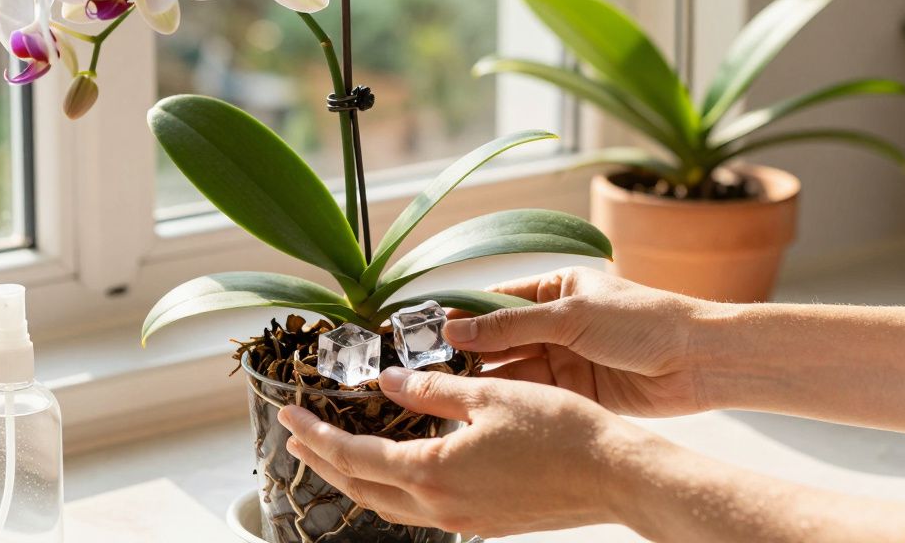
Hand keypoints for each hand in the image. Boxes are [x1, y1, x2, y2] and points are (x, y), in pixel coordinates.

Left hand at [277, 367, 652, 537]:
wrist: (617, 476)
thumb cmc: (560, 431)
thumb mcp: (490, 396)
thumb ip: (431, 391)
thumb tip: (388, 383)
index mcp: (434, 472)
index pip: (354, 457)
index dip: (316, 435)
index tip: (287, 416)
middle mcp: (440, 505)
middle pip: (362, 489)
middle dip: (322, 462)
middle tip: (295, 437)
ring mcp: (463, 520)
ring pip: (389, 505)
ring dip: (354, 479)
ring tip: (332, 453)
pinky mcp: (484, 521)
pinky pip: (420, 510)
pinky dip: (392, 489)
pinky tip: (395, 470)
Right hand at [445, 266, 717, 415]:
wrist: (700, 360)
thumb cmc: (644, 321)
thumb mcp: (570, 316)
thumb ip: (511, 326)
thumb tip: (457, 328)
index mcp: (555, 289)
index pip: (495, 301)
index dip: (461, 316)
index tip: (426, 330)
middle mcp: (556, 323)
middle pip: (499, 339)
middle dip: (468, 352)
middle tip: (428, 367)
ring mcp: (565, 358)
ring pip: (513, 369)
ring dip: (485, 378)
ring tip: (447, 389)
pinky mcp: (576, 392)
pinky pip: (534, 394)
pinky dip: (511, 399)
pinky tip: (482, 405)